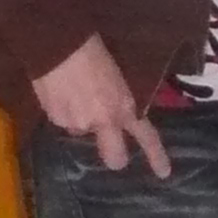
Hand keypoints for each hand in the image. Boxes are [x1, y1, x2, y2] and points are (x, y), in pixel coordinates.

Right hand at [31, 35, 171, 176]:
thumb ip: (120, 103)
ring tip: (76, 94)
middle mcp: (102, 122)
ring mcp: (77, 124)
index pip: (146, 137)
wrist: (59, 44)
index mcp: (124, 108)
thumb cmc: (95, 53)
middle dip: (114, 156)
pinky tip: (62, 92)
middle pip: (114, 158)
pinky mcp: (54, 119)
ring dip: (83, 122)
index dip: (156, 157)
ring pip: (83, 133)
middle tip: (109, 141)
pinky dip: (65, 112)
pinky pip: (64, 121)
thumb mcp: (118, 80)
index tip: (164, 173)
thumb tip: (116, 118)